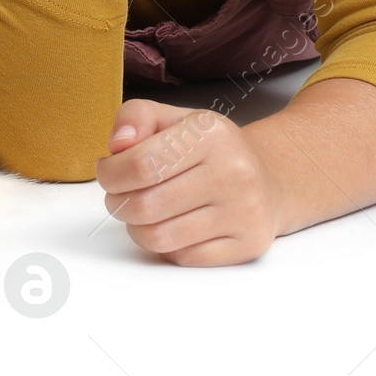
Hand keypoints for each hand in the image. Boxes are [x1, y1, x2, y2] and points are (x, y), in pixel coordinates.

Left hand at [94, 99, 282, 265]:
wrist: (268, 178)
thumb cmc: (210, 148)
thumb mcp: (175, 118)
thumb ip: (137, 117)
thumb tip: (117, 145)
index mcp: (210, 134)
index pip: (140, 163)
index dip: (110, 173)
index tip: (107, 172)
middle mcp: (233, 172)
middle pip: (146, 205)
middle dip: (118, 203)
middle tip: (120, 195)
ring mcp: (243, 212)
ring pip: (161, 237)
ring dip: (137, 228)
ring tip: (140, 211)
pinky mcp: (247, 245)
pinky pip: (183, 258)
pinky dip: (164, 247)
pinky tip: (168, 226)